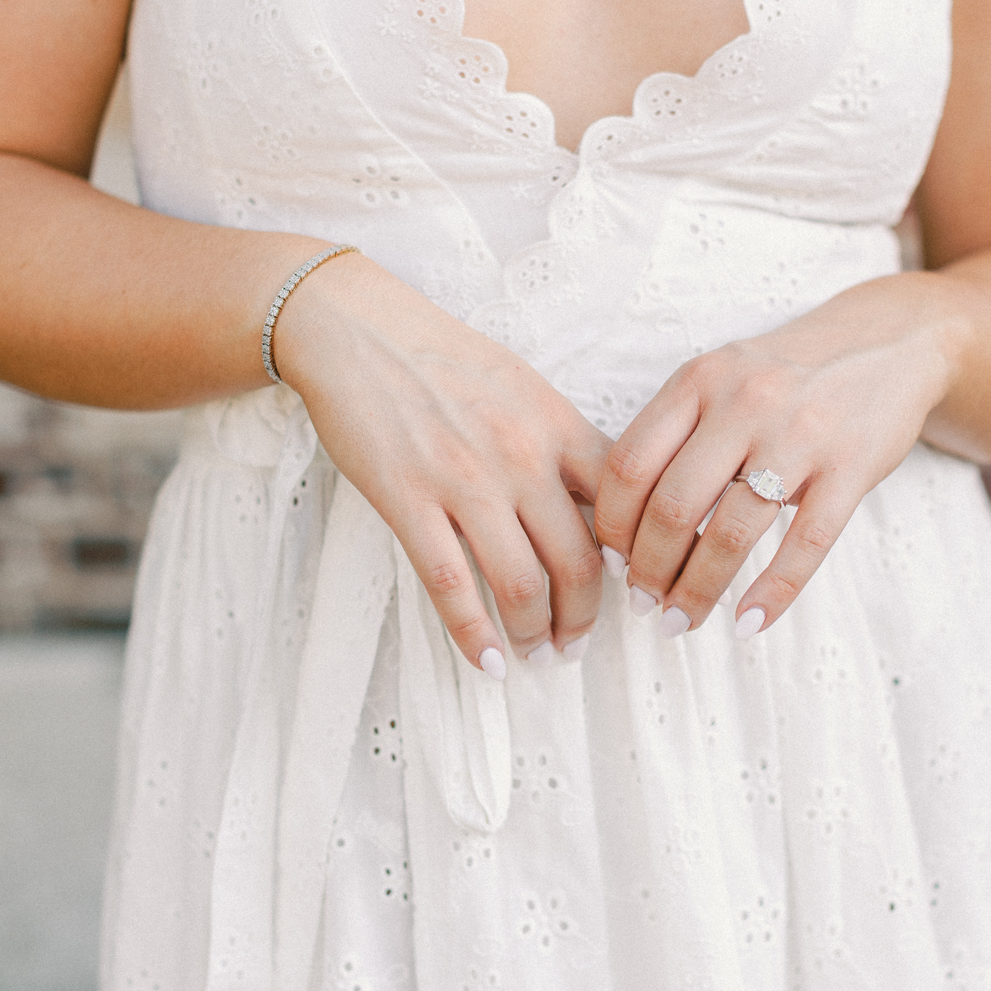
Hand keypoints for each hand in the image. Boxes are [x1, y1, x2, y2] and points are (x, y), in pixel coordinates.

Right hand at [276, 254, 609, 674]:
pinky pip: (451, 584)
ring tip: (536, 657)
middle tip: (577, 644)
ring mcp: (463, 481)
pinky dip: (475, 635)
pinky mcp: (407, 501)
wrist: (358, 329)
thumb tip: (595, 504)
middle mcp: (520, 457)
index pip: (620, 506)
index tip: (628, 590)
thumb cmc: (442, 356)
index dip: (632, 560)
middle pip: (577, 561)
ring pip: (520, 583)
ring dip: (535, 633)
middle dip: (584, 618)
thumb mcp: (522, 385)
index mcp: (557, 425)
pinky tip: (489, 661)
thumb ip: (560, 441)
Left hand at [594, 282, 960, 637]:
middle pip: (673, 506)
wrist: (887, 341)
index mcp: (699, 380)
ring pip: (732, 533)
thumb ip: (676, 432)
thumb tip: (626, 527)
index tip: (611, 562)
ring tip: (682, 620)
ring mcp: (800, 434)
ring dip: (699, 590)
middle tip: (642, 604)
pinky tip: (750, 623)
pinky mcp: (851, 467)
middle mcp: (744, 402)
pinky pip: (805, 545)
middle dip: (648, 570)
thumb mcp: (722, 378)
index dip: (611, 526)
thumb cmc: (787, 374)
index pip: (630, 464)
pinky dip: (772, 594)